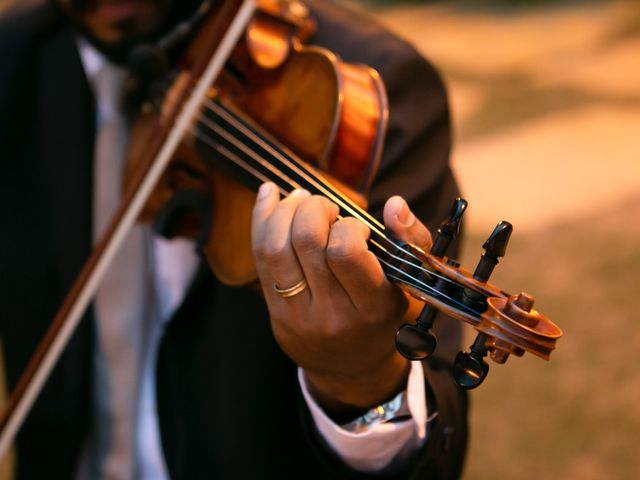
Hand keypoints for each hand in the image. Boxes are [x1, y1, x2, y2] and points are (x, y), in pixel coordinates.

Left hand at [251, 183, 432, 415]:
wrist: (352, 369)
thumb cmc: (385, 317)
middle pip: (307, 242)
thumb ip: (411, 239)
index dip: (348, 226)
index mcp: (372, 307)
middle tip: (326, 209)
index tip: (356, 228)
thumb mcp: (411, 284)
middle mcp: (332, 314)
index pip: (345, 252)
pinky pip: (260, 258)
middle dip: (314, 209)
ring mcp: (297, 315)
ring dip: (285, 210)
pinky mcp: (274, 311)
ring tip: (301, 200)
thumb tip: (393, 203)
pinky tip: (270, 196)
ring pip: (275, 248)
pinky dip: (262, 220)